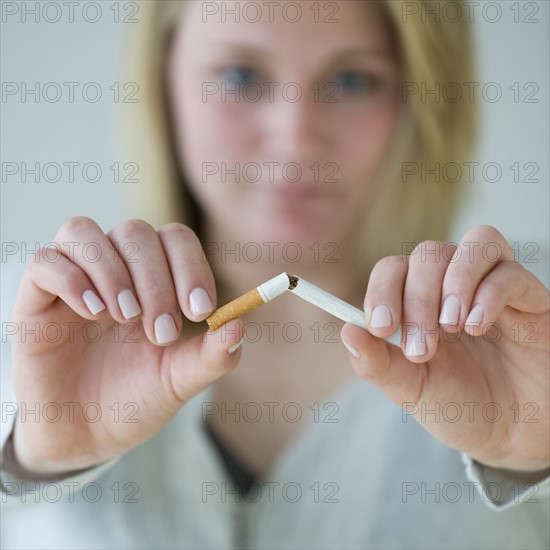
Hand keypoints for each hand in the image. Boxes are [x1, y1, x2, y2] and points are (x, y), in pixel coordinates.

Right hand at [10, 217, 242, 475]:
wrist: (86, 435)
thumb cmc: (136, 399)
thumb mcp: (180, 380)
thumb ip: (212, 355)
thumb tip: (240, 326)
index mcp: (154, 281)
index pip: (175, 239)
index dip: (191, 266)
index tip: (200, 310)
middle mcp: (115, 270)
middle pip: (135, 233)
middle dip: (155, 281)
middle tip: (161, 333)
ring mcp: (74, 280)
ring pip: (83, 230)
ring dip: (112, 271)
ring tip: (124, 317)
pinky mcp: (36, 299)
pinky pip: (45, 262)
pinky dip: (72, 279)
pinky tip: (92, 312)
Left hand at [341, 225, 548, 471]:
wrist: (513, 434)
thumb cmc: (459, 405)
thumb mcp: (411, 389)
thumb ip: (378, 363)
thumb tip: (346, 331)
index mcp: (418, 303)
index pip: (392, 270)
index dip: (381, 291)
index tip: (381, 328)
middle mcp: (452, 287)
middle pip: (427, 255)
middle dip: (418, 299)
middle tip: (421, 348)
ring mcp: (492, 287)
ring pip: (473, 245)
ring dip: (454, 282)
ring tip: (451, 327)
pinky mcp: (530, 298)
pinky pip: (510, 271)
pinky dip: (489, 294)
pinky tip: (477, 328)